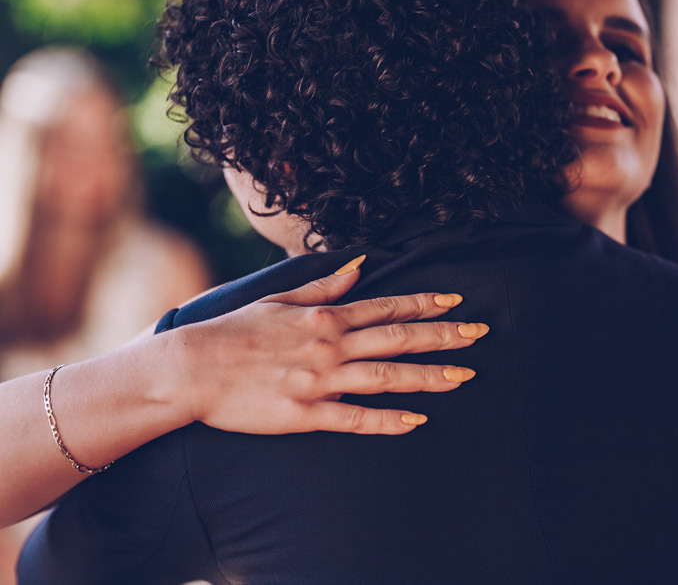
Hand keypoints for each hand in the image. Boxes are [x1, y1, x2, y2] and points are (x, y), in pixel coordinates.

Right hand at [170, 258, 486, 434]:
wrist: (189, 369)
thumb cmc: (232, 332)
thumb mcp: (280, 300)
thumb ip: (324, 286)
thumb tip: (360, 265)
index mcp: (323, 317)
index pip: (384, 307)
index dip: (423, 304)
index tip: (456, 302)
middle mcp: (329, 346)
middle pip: (397, 339)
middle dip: (442, 336)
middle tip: (479, 335)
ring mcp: (319, 380)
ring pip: (386, 377)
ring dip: (427, 376)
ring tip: (464, 377)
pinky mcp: (305, 414)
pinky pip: (354, 418)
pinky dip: (387, 419)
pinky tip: (417, 421)